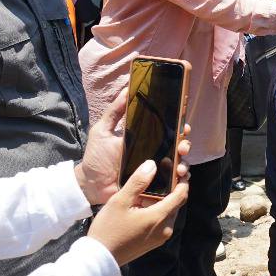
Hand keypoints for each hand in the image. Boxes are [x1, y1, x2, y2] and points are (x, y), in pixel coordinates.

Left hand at [75, 92, 192, 205]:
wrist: (90, 184)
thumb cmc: (97, 156)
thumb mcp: (103, 130)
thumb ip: (114, 111)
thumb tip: (126, 90)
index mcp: (146, 138)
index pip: (170, 130)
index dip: (180, 127)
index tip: (184, 126)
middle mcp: (155, 153)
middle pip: (179, 146)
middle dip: (185, 145)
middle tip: (182, 148)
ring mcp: (155, 170)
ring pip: (179, 164)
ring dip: (184, 164)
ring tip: (179, 168)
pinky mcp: (154, 186)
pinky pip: (172, 184)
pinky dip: (179, 181)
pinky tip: (178, 180)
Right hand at [88, 160, 188, 265]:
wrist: (99, 258)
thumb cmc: (108, 229)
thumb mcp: (120, 201)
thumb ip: (138, 182)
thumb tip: (152, 165)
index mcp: (159, 217)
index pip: (181, 195)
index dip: (182, 181)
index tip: (178, 170)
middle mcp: (165, 229)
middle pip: (176, 203)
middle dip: (172, 189)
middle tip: (162, 175)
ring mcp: (160, 237)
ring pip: (168, 212)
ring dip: (162, 201)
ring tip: (147, 190)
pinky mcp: (154, 243)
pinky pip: (162, 222)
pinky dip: (157, 212)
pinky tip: (142, 206)